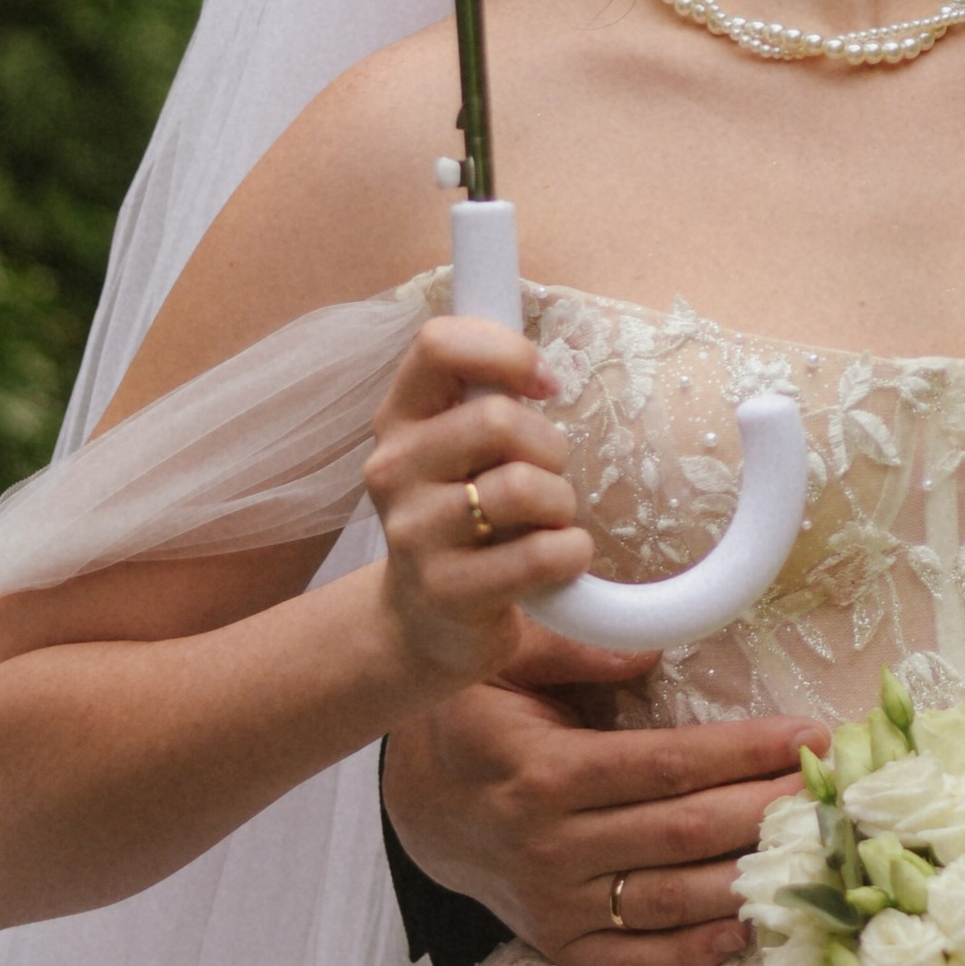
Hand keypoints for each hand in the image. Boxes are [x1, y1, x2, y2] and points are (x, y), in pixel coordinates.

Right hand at [363, 316, 589, 691]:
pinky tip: (556, 561)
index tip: (544, 384)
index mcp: (400, 419)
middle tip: (547, 476)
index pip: (438, 343)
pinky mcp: (448, 590)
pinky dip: (572, 553)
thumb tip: (539, 364)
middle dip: (549, 446)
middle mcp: (393, 469)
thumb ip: (486, 394)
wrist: (424, 622)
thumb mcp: (459, 447)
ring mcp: (413, 533)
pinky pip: (541, 554)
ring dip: (560, 503)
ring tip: (546, 522)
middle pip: (497, 418)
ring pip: (523, 486)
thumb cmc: (463, 516)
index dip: (506, 351)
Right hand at [384, 637, 828, 965]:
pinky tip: (748, 927)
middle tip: (837, 788)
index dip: (745, 752)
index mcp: (544, 772)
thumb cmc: (474, 717)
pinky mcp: (556, 942)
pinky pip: (633, 958)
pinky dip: (693, 951)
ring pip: (671, 899)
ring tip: (816, 851)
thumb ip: (575, 650)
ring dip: (749, 876)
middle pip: (684, 833)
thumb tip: (652, 653)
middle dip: (769, 808)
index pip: (666, 764)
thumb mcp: (504, 661)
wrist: (418, 804)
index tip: (810, 734)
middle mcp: (550, 846)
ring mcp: (554, 903)